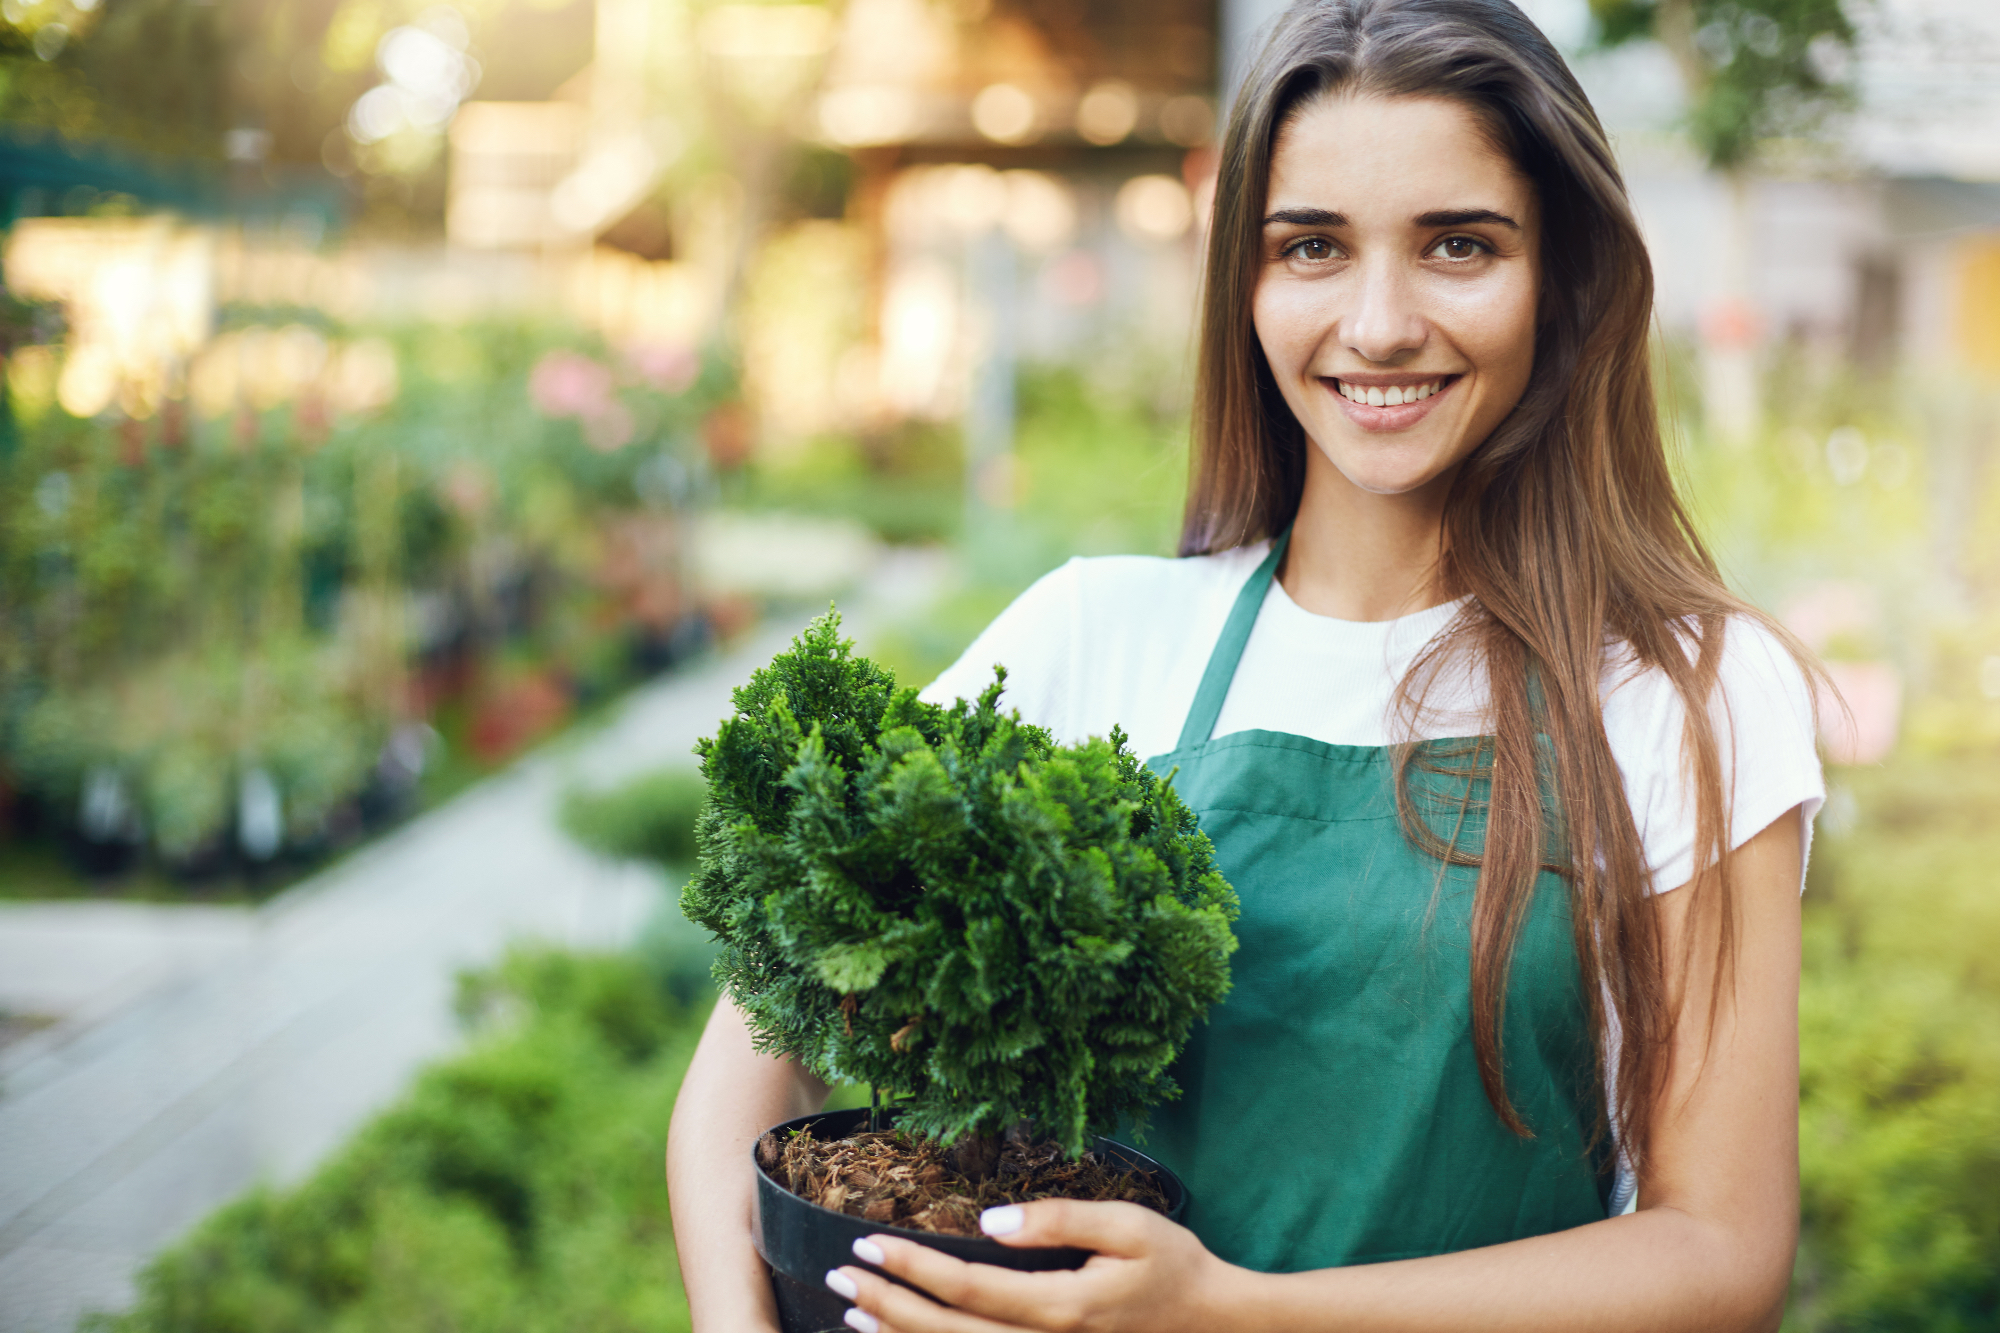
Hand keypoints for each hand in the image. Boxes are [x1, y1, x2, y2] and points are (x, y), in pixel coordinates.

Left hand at [823, 1199, 1239, 1332]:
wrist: (1212, 1323)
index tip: (868, 1244)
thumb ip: (1058, 1219)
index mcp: (1062, 1307)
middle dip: (887, 1306)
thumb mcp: (1128, 1224)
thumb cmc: (1173, 1264)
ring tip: (852, 1315)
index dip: (913, 1268)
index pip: (968, 1288)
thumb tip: (989, 1221)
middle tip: (838, 1276)